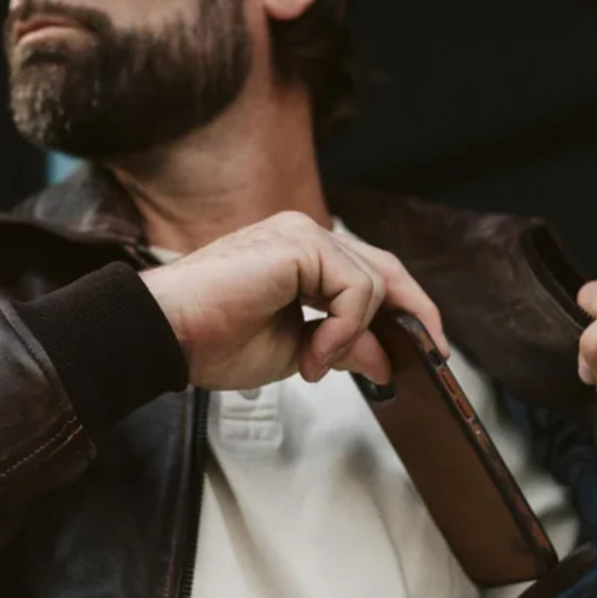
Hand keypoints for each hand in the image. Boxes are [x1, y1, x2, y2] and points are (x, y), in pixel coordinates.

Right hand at [141, 211, 448, 391]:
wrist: (166, 334)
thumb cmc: (211, 340)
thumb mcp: (295, 351)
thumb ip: (342, 346)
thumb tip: (385, 358)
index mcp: (299, 257)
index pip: (369, 276)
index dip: (402, 312)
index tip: (421, 351)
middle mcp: (304, 237)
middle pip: (385, 269)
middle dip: (414, 314)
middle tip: (430, 355)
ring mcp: (302, 234)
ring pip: (374, 281)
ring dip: (356, 334)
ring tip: (315, 363)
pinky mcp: (300, 242)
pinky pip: (356, 288)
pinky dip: (345, 328)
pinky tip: (313, 353)